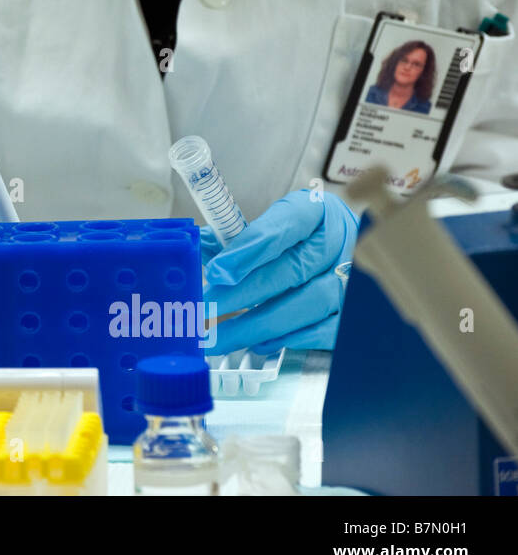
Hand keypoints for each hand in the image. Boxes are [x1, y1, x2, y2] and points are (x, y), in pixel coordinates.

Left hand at [201, 190, 357, 353]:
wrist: (356, 249)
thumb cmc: (304, 238)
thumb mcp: (275, 224)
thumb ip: (237, 236)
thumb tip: (197, 247)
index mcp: (316, 211)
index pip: (284, 226)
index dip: (249, 249)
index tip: (218, 271)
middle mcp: (341, 241)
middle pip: (291, 269)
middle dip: (243, 293)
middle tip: (207, 308)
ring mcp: (354, 278)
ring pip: (307, 303)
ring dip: (258, 324)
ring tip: (220, 337)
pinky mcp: (357, 312)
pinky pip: (327, 330)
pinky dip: (291, 339)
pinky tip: (259, 343)